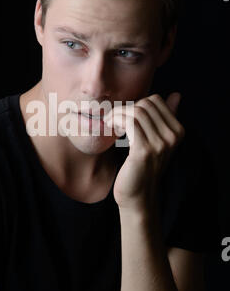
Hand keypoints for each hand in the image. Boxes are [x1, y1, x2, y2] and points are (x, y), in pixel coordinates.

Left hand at [104, 93, 184, 215]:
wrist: (137, 195)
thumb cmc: (142, 166)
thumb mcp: (157, 140)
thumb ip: (166, 117)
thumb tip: (176, 95)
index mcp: (178, 131)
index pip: (155, 100)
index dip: (136, 104)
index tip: (124, 116)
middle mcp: (172, 136)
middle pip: (145, 104)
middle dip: (125, 108)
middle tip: (114, 120)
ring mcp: (160, 144)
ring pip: (136, 111)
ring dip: (118, 114)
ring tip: (111, 124)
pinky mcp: (144, 151)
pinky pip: (129, 122)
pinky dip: (116, 120)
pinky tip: (111, 128)